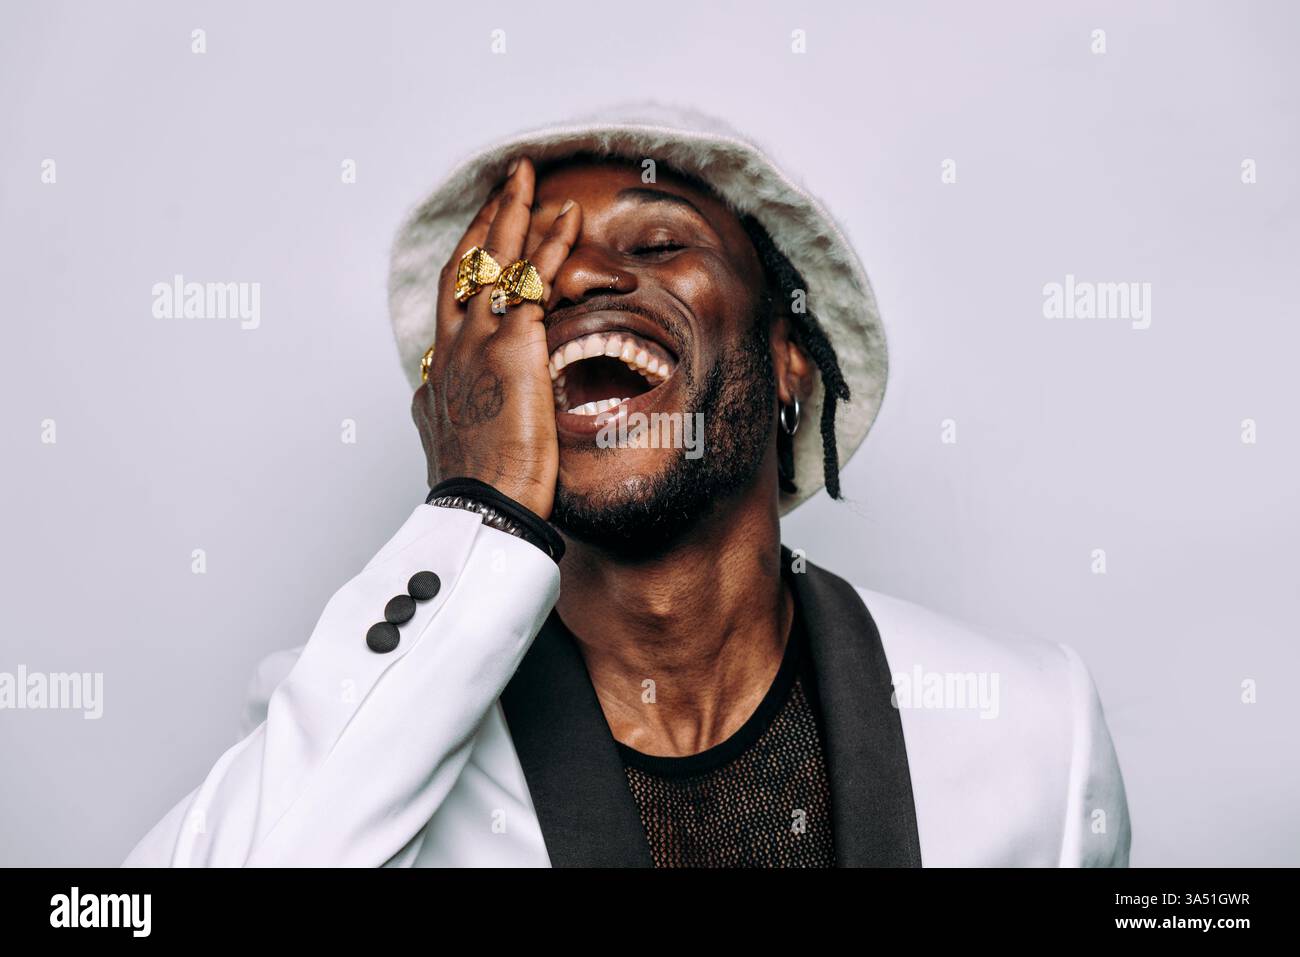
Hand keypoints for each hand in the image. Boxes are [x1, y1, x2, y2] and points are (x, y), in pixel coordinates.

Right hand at [412, 157, 580, 519]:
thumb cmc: (475, 489)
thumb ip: (440, 411)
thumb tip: (426, 403)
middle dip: (485, 221)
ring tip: (529, 177)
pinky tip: (568, 216)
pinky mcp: (514, 345)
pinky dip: (552, 243)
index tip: (482, 238)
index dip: (467, 263)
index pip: (451, 302)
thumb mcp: (447, 441)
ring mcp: (479, 341)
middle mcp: (452, 347)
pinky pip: (536, 278)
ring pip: (494, 260)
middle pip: (464, 265)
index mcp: (439, 371)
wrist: (482, 507)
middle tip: (504, 184)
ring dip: (513, 212)